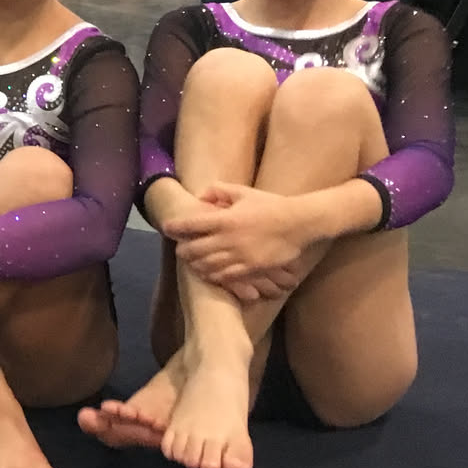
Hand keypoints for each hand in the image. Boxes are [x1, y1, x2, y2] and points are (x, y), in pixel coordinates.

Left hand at [162, 183, 307, 292]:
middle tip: (180, 249)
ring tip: (191, 262)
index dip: (175, 227)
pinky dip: (213, 275)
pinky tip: (209, 273)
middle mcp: (228, 239)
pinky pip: (225, 276)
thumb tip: (201, 196)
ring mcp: (239, 256)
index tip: (167, 228)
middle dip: (183, 250)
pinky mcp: (251, 268)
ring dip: (195, 264)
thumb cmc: (271, 205)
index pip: (191, 224)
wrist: (299, 223)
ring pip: (207, 265)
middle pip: (194, 249)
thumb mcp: (244, 192)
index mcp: (225, 219)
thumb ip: (220, 191)